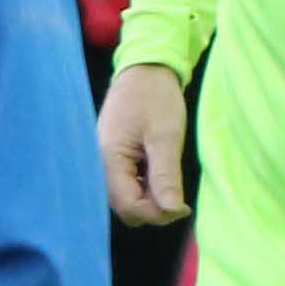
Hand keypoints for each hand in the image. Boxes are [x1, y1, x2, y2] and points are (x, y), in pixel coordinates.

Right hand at [100, 63, 194, 224]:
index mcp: (108, 160)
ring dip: (150, 199)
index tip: (183, 208)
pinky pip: (127, 185)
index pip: (127, 205)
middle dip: (153, 209)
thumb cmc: (155, 99)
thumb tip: (172, 210)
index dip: (156, 213)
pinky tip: (161, 176)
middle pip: (124, 207)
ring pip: (126, 198)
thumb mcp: (165, 137)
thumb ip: (166, 176)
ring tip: (172, 183)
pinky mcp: (114, 159)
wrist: (144, 72)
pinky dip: (145, 187)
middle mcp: (100, 165)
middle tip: (180, 199)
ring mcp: (105, 162)